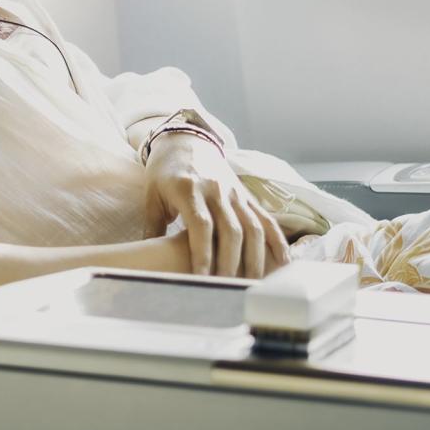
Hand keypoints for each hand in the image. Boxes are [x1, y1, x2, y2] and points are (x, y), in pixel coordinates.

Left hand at [143, 133, 290, 277]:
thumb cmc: (164, 172)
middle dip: (230, 263)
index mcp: (189, 189)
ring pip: (253, 227)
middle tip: (225, 289)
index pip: (201, 224)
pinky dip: (277, 242)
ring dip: (255, 258)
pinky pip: (266, 219)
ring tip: (251, 284)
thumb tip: (146, 263)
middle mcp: (216, 190)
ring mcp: (235, 193)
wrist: (186, 140)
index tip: (201, 278)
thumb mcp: (152, 196)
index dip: (203, 252)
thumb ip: (152, 228)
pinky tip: (283, 263)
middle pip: (231, 230)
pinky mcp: (247, 196)